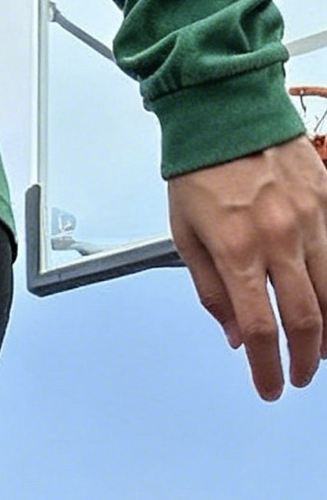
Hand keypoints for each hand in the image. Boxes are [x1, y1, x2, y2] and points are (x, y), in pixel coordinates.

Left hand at [168, 135, 326, 400]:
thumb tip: (234, 335)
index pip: (259, 330)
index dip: (267, 368)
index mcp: (237, 252)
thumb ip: (212, 293)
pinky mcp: (326, 199)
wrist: (227, 111)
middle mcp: (279, 238)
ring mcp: (309, 218)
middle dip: (304, 358)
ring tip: (319, 350)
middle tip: (298, 376)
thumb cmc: (199, 172)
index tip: (270, 388)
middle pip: (306, 317)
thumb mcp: (186, 241)